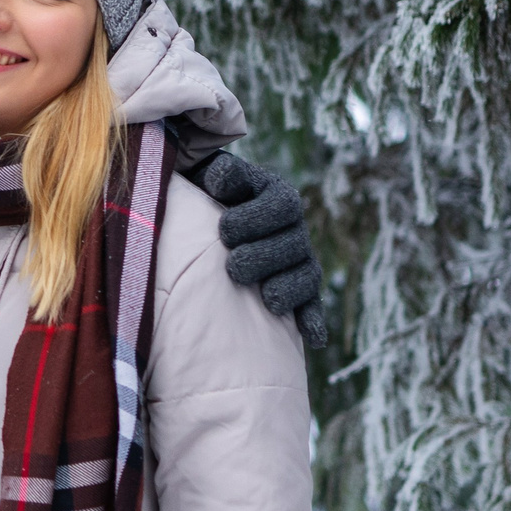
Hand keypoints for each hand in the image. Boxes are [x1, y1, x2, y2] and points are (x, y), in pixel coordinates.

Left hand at [190, 151, 329, 347]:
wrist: (200, 221)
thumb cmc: (198, 195)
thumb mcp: (204, 177)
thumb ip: (216, 172)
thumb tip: (220, 177)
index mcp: (274, 194)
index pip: (280, 205)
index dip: (256, 218)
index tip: (224, 229)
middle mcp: (291, 226)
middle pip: (294, 242)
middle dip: (265, 256)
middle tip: (234, 266)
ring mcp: (298, 258)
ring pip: (305, 273)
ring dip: (286, 287)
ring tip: (266, 299)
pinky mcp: (298, 289)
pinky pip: (310, 304)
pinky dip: (311, 319)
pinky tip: (312, 338)